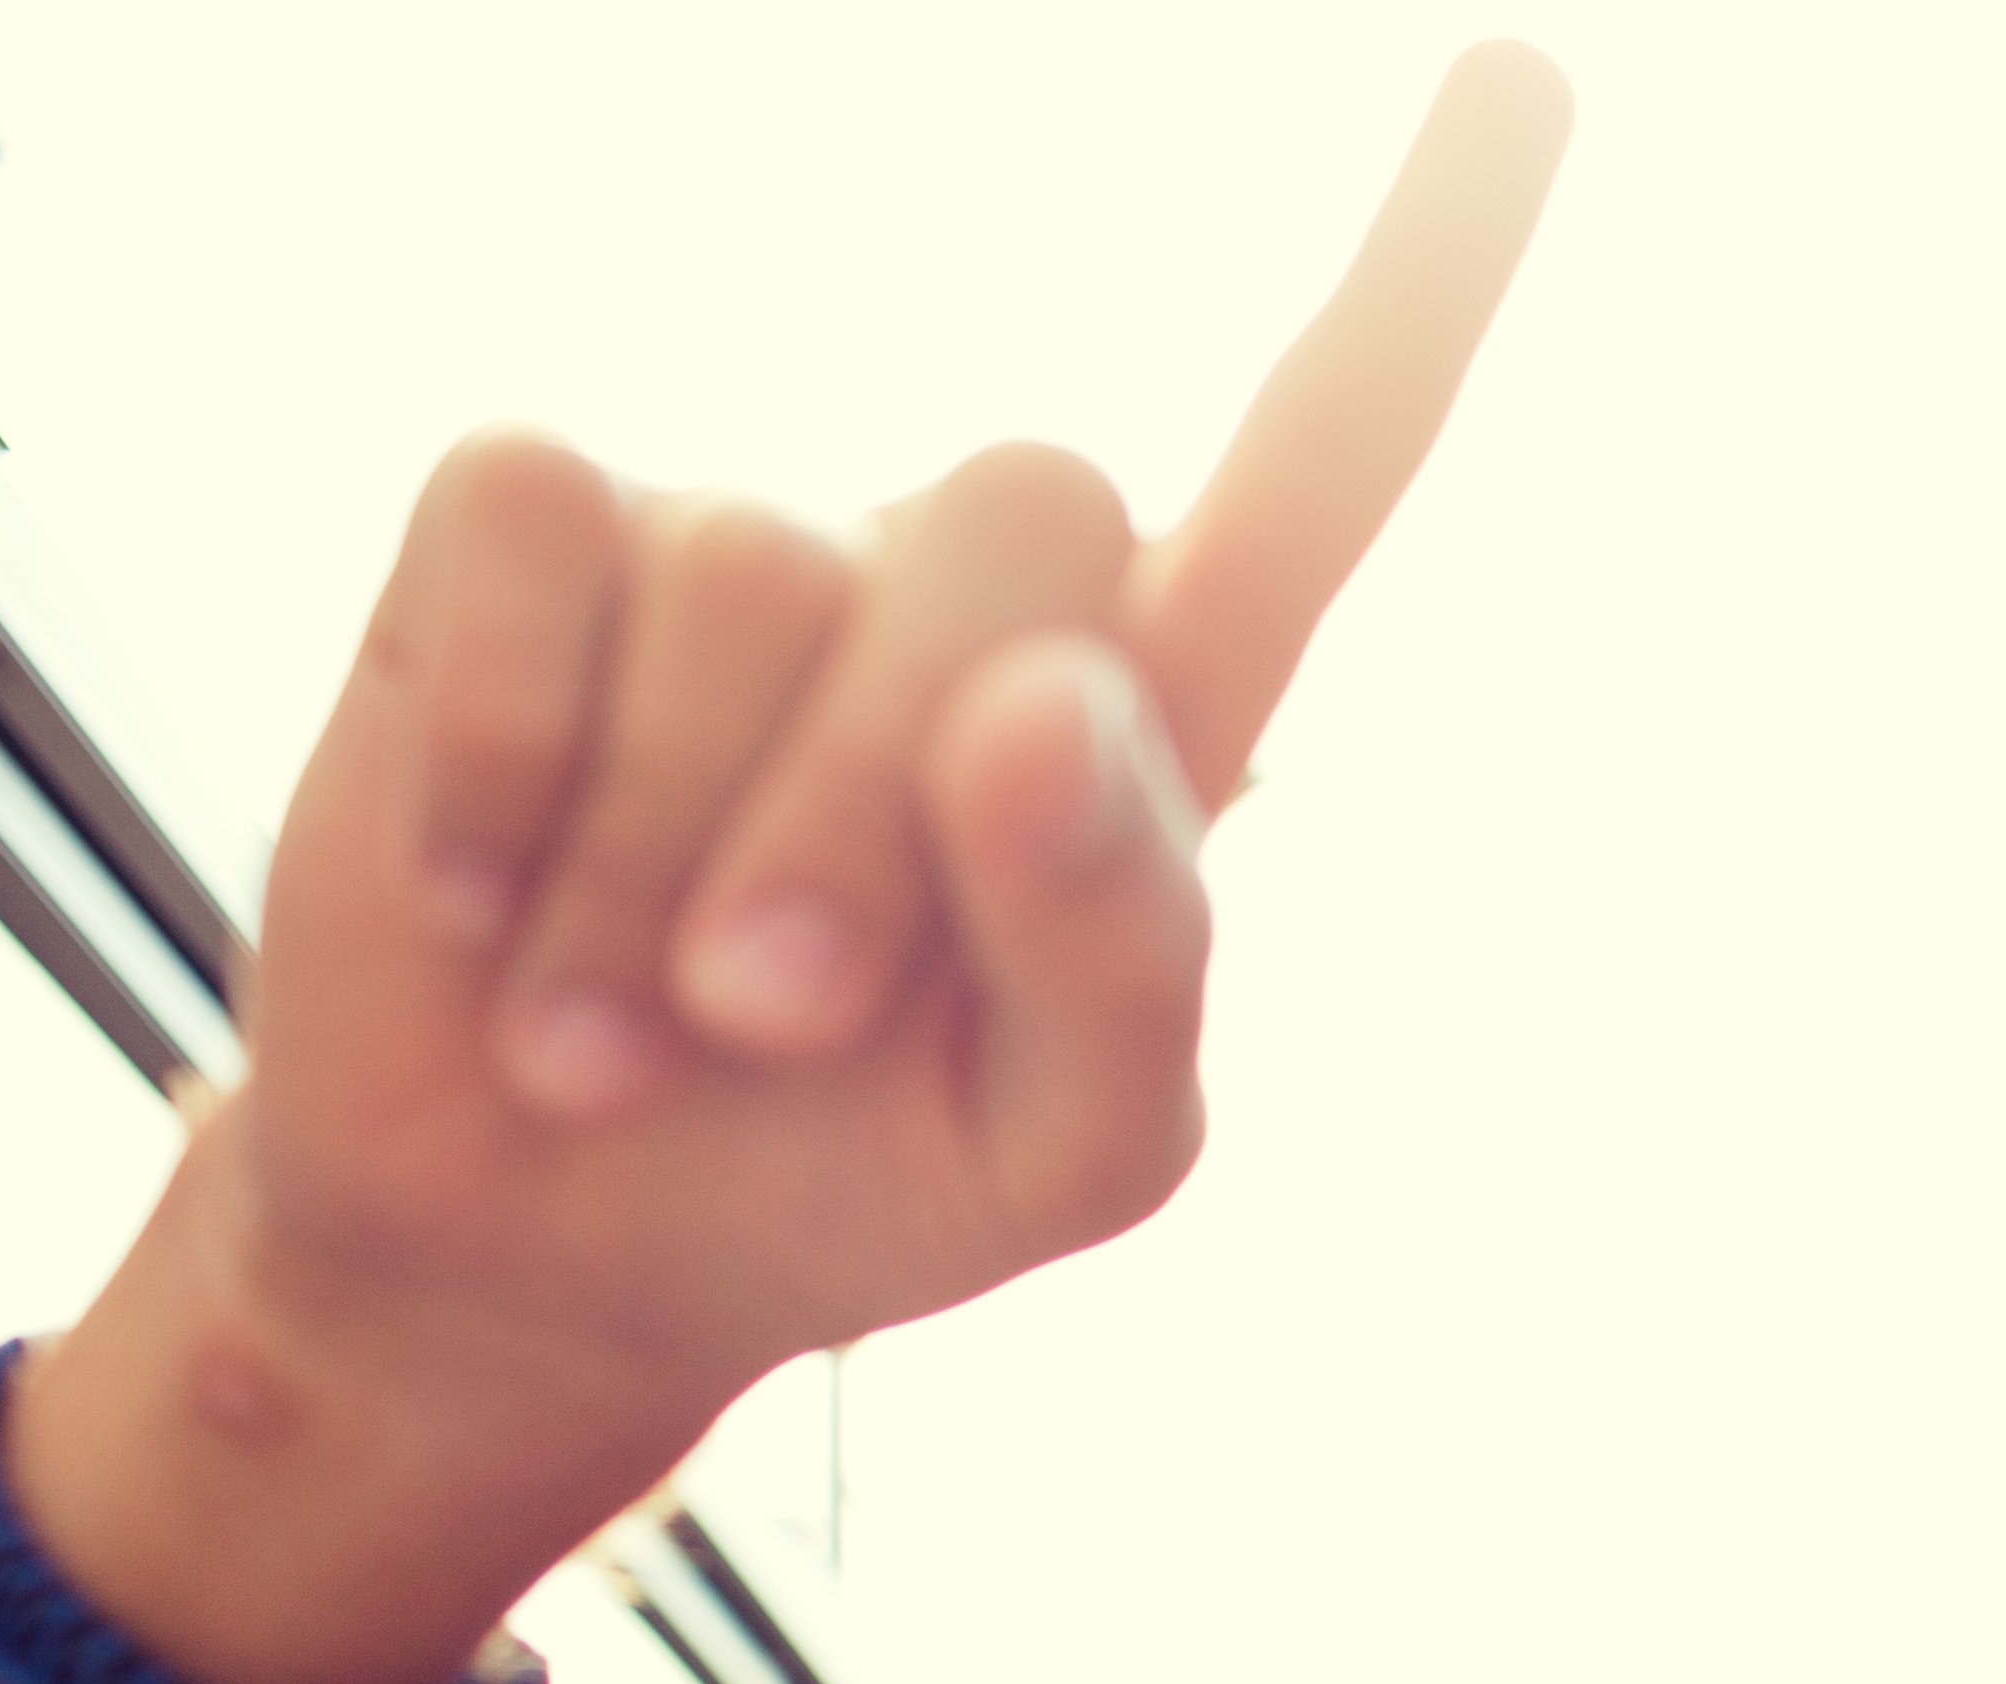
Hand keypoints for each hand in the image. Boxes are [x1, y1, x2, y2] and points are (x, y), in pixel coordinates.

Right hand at [14, 48, 1567, 1683]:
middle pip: (1008, 533)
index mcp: (1145, 715)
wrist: (544, 1245)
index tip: (1527, 78)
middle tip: (767, 1031)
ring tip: (612, 1034)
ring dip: (657, 865)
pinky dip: (502, 766)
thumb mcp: (1060, 1145)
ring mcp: (745, 533)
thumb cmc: (847, 1182)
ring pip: (755, 571)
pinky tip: (478, 903)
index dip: (1421, 277)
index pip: (1319, 465)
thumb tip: (1048, 694)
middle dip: (870, 825)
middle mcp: (960, 579)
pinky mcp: (524, 523)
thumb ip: (1127, 950)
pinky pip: (537, 534)